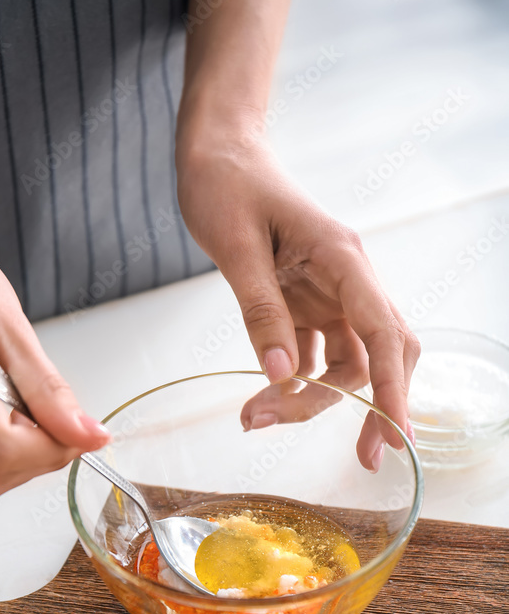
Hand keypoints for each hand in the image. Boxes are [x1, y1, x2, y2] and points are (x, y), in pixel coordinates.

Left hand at [176, 134, 418, 469]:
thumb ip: (260, 311)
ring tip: (257, 419)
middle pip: (379, 354)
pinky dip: (296, 381)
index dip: (394, 387)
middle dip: (372, 407)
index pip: (382, 330)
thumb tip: (282, 377)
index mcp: (342, 258)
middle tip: (361, 459)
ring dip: (316, 399)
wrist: (217, 154)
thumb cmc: (226, 184)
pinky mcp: (306, 302)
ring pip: (347, 361)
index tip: (397, 435)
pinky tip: (263, 397)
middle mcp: (347, 279)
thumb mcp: (235, 247)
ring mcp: (329, 293)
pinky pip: (315, 352)